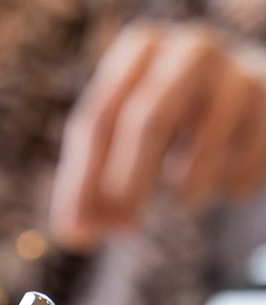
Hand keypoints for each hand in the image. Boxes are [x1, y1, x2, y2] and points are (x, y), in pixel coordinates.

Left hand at [50, 20, 265, 248]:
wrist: (250, 109)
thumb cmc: (172, 126)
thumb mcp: (121, 145)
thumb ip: (90, 186)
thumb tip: (76, 234)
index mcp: (140, 50)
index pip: (97, 119)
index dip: (82, 181)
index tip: (76, 231)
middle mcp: (189, 50)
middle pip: (148, 121)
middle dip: (127, 185)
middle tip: (120, 229)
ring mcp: (236, 72)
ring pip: (199, 148)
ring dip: (186, 189)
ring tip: (186, 197)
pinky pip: (238, 167)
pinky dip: (225, 187)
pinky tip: (227, 175)